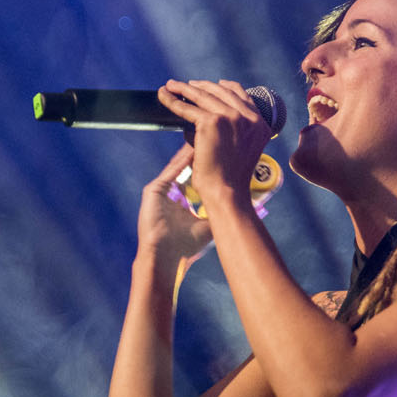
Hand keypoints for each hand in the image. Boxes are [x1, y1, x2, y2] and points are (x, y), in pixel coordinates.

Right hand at [136, 144, 212, 270]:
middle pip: (184, 167)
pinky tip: (192, 151)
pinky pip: (169, 172)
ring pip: (177, 166)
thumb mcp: (207, 225)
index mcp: (179, 200)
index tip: (220, 153)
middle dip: (198, 154)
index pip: (194, 176)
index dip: (206, 164)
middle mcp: (169, 192)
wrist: (164, 258)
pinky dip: (180, 162)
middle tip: (212, 139)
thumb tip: (243, 207)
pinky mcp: (153, 191)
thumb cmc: (184, 247)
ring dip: (190, 154)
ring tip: (203, 138)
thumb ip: (219, 213)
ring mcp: (159, 191)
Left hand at [157, 79, 271, 211]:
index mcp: (260, 123)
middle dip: (200, 86)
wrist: (227, 192)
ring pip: (202, 96)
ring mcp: (232, 117)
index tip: (212, 84)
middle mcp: (249, 117)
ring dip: (183, 89)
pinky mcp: (212, 121)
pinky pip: (187, 108)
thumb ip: (235, 130)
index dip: (224, 87)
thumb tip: (207, 114)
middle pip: (221, 92)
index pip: (241, 95)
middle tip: (184, 85)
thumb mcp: (242, 148)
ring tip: (170, 86)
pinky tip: (164, 96)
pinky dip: (172, 101)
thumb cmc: (230, 178)